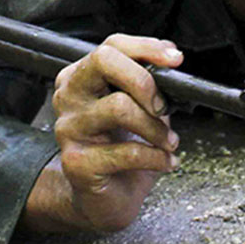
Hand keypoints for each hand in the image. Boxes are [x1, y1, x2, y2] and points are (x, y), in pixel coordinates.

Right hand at [20, 33, 182, 234]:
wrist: (102, 198)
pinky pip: (126, 152)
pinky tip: (166, 162)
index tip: (175, 59)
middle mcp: (68, 96)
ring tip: (169, 141)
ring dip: (156, 127)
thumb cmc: (120, 148)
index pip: (111, 45)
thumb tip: (171, 59)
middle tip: (163, 106)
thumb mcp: (138, 107)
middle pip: (104, 61)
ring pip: (119, 107)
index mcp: (81, 76)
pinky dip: (156, 157)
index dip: (146, 47)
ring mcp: (69, 129)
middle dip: (144, 80)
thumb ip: (148, 82)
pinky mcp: (77, 163)